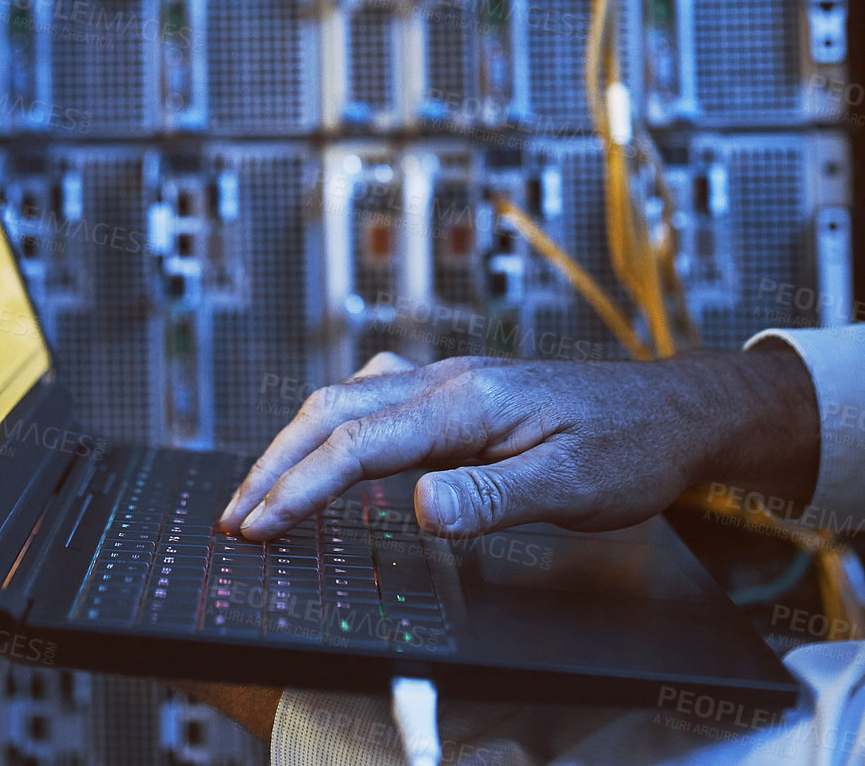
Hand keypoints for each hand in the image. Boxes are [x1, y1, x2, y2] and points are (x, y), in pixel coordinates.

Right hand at [217, 344, 818, 541]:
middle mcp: (446, 379)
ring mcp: (449, 378)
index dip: (300, 486)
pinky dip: (334, 422)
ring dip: (297, 440)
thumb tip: (417, 509)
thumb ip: (493, 497)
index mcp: (466, 402)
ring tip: (263, 488)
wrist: (668, 410)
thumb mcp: (571, 487)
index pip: (360, 444)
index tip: (258, 524)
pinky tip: (331, 443)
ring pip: (349, 396)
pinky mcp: (457, 391)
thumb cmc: (627, 447)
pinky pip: (375, 396)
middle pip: (335, 410)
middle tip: (236, 516)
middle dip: (276, 462)